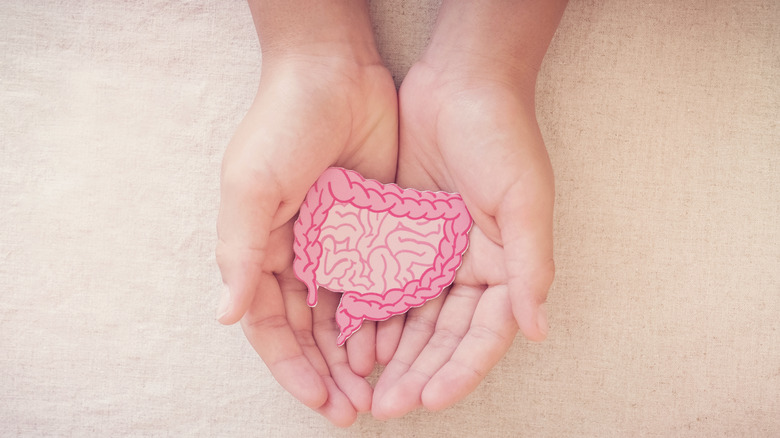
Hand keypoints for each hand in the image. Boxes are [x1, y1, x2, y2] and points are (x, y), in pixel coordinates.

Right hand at [216, 1, 396, 425]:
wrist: (334, 71)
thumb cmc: (281, 124)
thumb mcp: (250, 185)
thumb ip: (239, 251)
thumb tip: (228, 316)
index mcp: (260, 250)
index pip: (273, 326)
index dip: (292, 367)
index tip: (320, 400)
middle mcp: (297, 255)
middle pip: (311, 330)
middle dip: (329, 372)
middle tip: (354, 408)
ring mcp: (337, 245)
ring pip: (346, 315)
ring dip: (358, 354)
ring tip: (380, 388)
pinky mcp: (374, 229)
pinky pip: (379, 283)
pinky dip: (385, 316)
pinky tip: (400, 343)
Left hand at [372, 53, 556, 419]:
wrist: (460, 82)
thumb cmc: (502, 136)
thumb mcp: (525, 200)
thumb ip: (530, 265)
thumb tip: (537, 329)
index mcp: (506, 266)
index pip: (485, 334)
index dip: (460, 369)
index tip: (430, 399)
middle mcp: (472, 267)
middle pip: (444, 335)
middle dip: (419, 371)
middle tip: (387, 404)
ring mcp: (436, 253)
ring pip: (413, 317)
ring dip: (393, 352)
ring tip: (366, 383)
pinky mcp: (403, 234)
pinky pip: (387, 282)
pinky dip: (374, 312)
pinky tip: (354, 337)